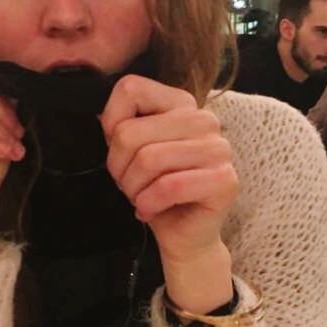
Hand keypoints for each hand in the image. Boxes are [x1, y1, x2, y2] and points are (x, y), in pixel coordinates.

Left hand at [101, 76, 238, 311]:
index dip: (112, 125)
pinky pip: (169, 186)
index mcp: (182, 104)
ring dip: (133, 189)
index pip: (131, 89)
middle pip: (131, 132)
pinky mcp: (224, 179)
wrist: (183, 236)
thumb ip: (119, 126)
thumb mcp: (130, 153)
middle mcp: (205, 120)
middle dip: (118, 167)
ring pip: (149, 160)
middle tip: (128, 185)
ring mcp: (218, 148)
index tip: (121, 153)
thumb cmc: (155, 190)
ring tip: (140, 198)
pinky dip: (149, 203)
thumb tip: (102, 117)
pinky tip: (149, 210)